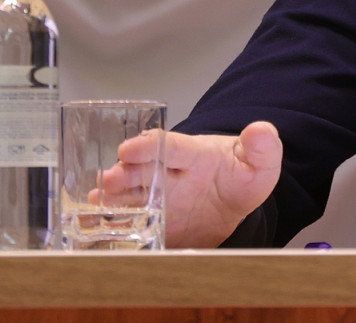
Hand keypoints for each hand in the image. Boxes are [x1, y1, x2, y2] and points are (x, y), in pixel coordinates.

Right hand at [107, 121, 282, 247]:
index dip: (149, 146)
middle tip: (108, 180)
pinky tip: (92, 225)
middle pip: (143, 170)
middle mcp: (169, 173)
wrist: (232, 206)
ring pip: (130, 195)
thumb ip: (263, 148)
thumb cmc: (240, 176)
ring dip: (112, 198)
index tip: (128, 149)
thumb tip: (261, 130)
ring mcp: (157, 198)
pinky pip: (130, 222)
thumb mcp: (259, 163)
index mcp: (193, 154)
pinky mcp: (151, 222)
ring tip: (96, 202)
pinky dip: (110, 223)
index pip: (171, 146)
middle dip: (124, 174)